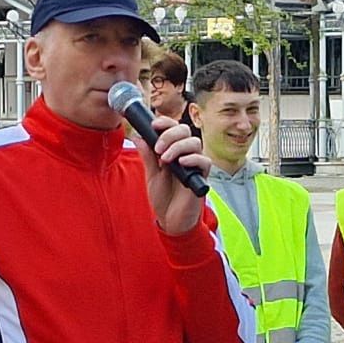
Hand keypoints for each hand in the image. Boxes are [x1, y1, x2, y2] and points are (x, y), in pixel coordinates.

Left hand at [134, 115, 209, 235]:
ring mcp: (194, 165)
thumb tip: (139, 137)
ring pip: (195, 143)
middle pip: (185, 130)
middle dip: (170, 134)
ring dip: (178, 147)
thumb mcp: (151, 175)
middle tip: (158, 148)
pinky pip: (204, 161)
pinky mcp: (201, 177)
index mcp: (173, 150)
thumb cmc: (164, 197)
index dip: (165, 123)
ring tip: (165, 159)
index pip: (174, 128)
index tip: (154, 125)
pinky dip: (193, 158)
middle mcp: (186, 154)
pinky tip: (180, 163)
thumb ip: (147, 157)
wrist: (171, 219)